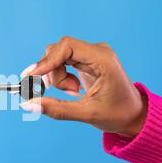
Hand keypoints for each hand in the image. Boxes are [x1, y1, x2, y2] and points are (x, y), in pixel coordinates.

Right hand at [20, 36, 146, 137]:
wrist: (134, 115)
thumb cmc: (117, 114)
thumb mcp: (86, 114)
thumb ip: (57, 109)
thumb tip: (28, 104)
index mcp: (102, 59)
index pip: (66, 47)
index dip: (46, 61)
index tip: (31, 77)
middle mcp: (97, 51)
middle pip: (58, 51)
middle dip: (51, 72)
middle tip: (51, 92)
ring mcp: (91, 54)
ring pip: (58, 57)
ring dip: (56, 76)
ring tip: (71, 93)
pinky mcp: (86, 61)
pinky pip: (62, 62)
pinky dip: (60, 76)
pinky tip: (72, 90)